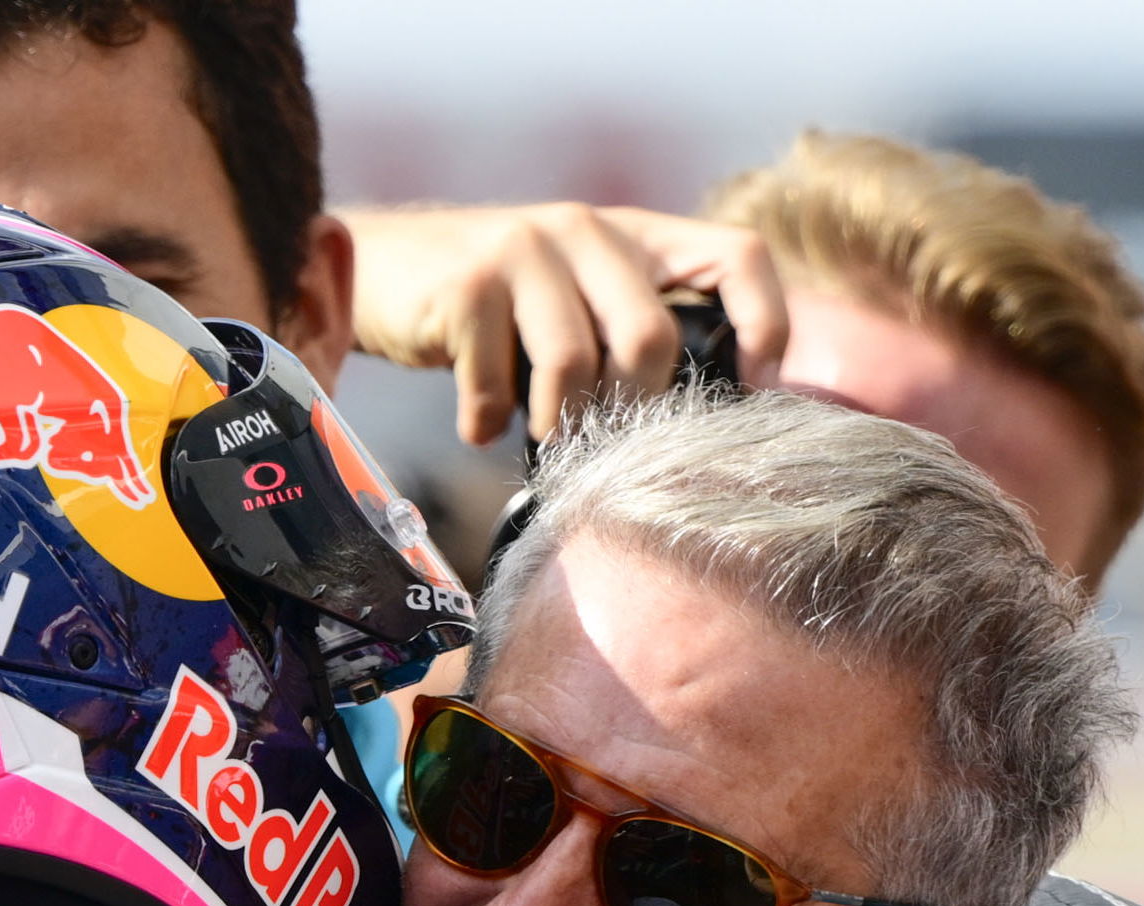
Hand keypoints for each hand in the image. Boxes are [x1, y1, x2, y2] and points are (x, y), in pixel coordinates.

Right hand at [346, 203, 788, 444]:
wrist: (380, 267)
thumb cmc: (491, 307)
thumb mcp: (574, 299)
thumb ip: (627, 329)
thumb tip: (689, 424)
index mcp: (631, 235)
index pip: (737, 257)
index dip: (763, 323)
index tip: (752, 386)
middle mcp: (586, 228)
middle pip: (650, 337)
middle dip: (628, 409)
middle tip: (599, 439)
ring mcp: (523, 251)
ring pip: (574, 365)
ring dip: (554, 424)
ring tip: (533, 433)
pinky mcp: (467, 287)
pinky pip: (497, 388)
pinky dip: (486, 422)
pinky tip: (476, 420)